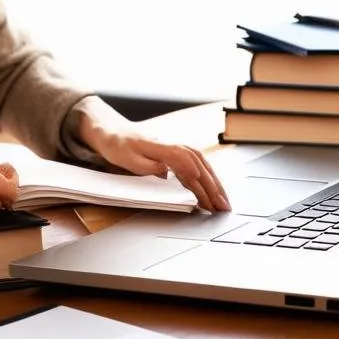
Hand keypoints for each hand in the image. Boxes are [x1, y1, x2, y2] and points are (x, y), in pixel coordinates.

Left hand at [73, 98, 230, 211]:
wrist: (114, 133)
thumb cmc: (119, 146)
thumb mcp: (126, 157)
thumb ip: (146, 165)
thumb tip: (166, 171)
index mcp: (162, 146)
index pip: (183, 159)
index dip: (194, 172)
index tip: (203, 186)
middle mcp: (174, 146)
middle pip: (199, 164)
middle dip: (212, 185)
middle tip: (223, 206)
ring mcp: (177, 150)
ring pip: (202, 166)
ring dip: (214, 184)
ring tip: (224, 203)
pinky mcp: (176, 156)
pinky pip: (196, 168)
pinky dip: (207, 181)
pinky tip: (212, 194)